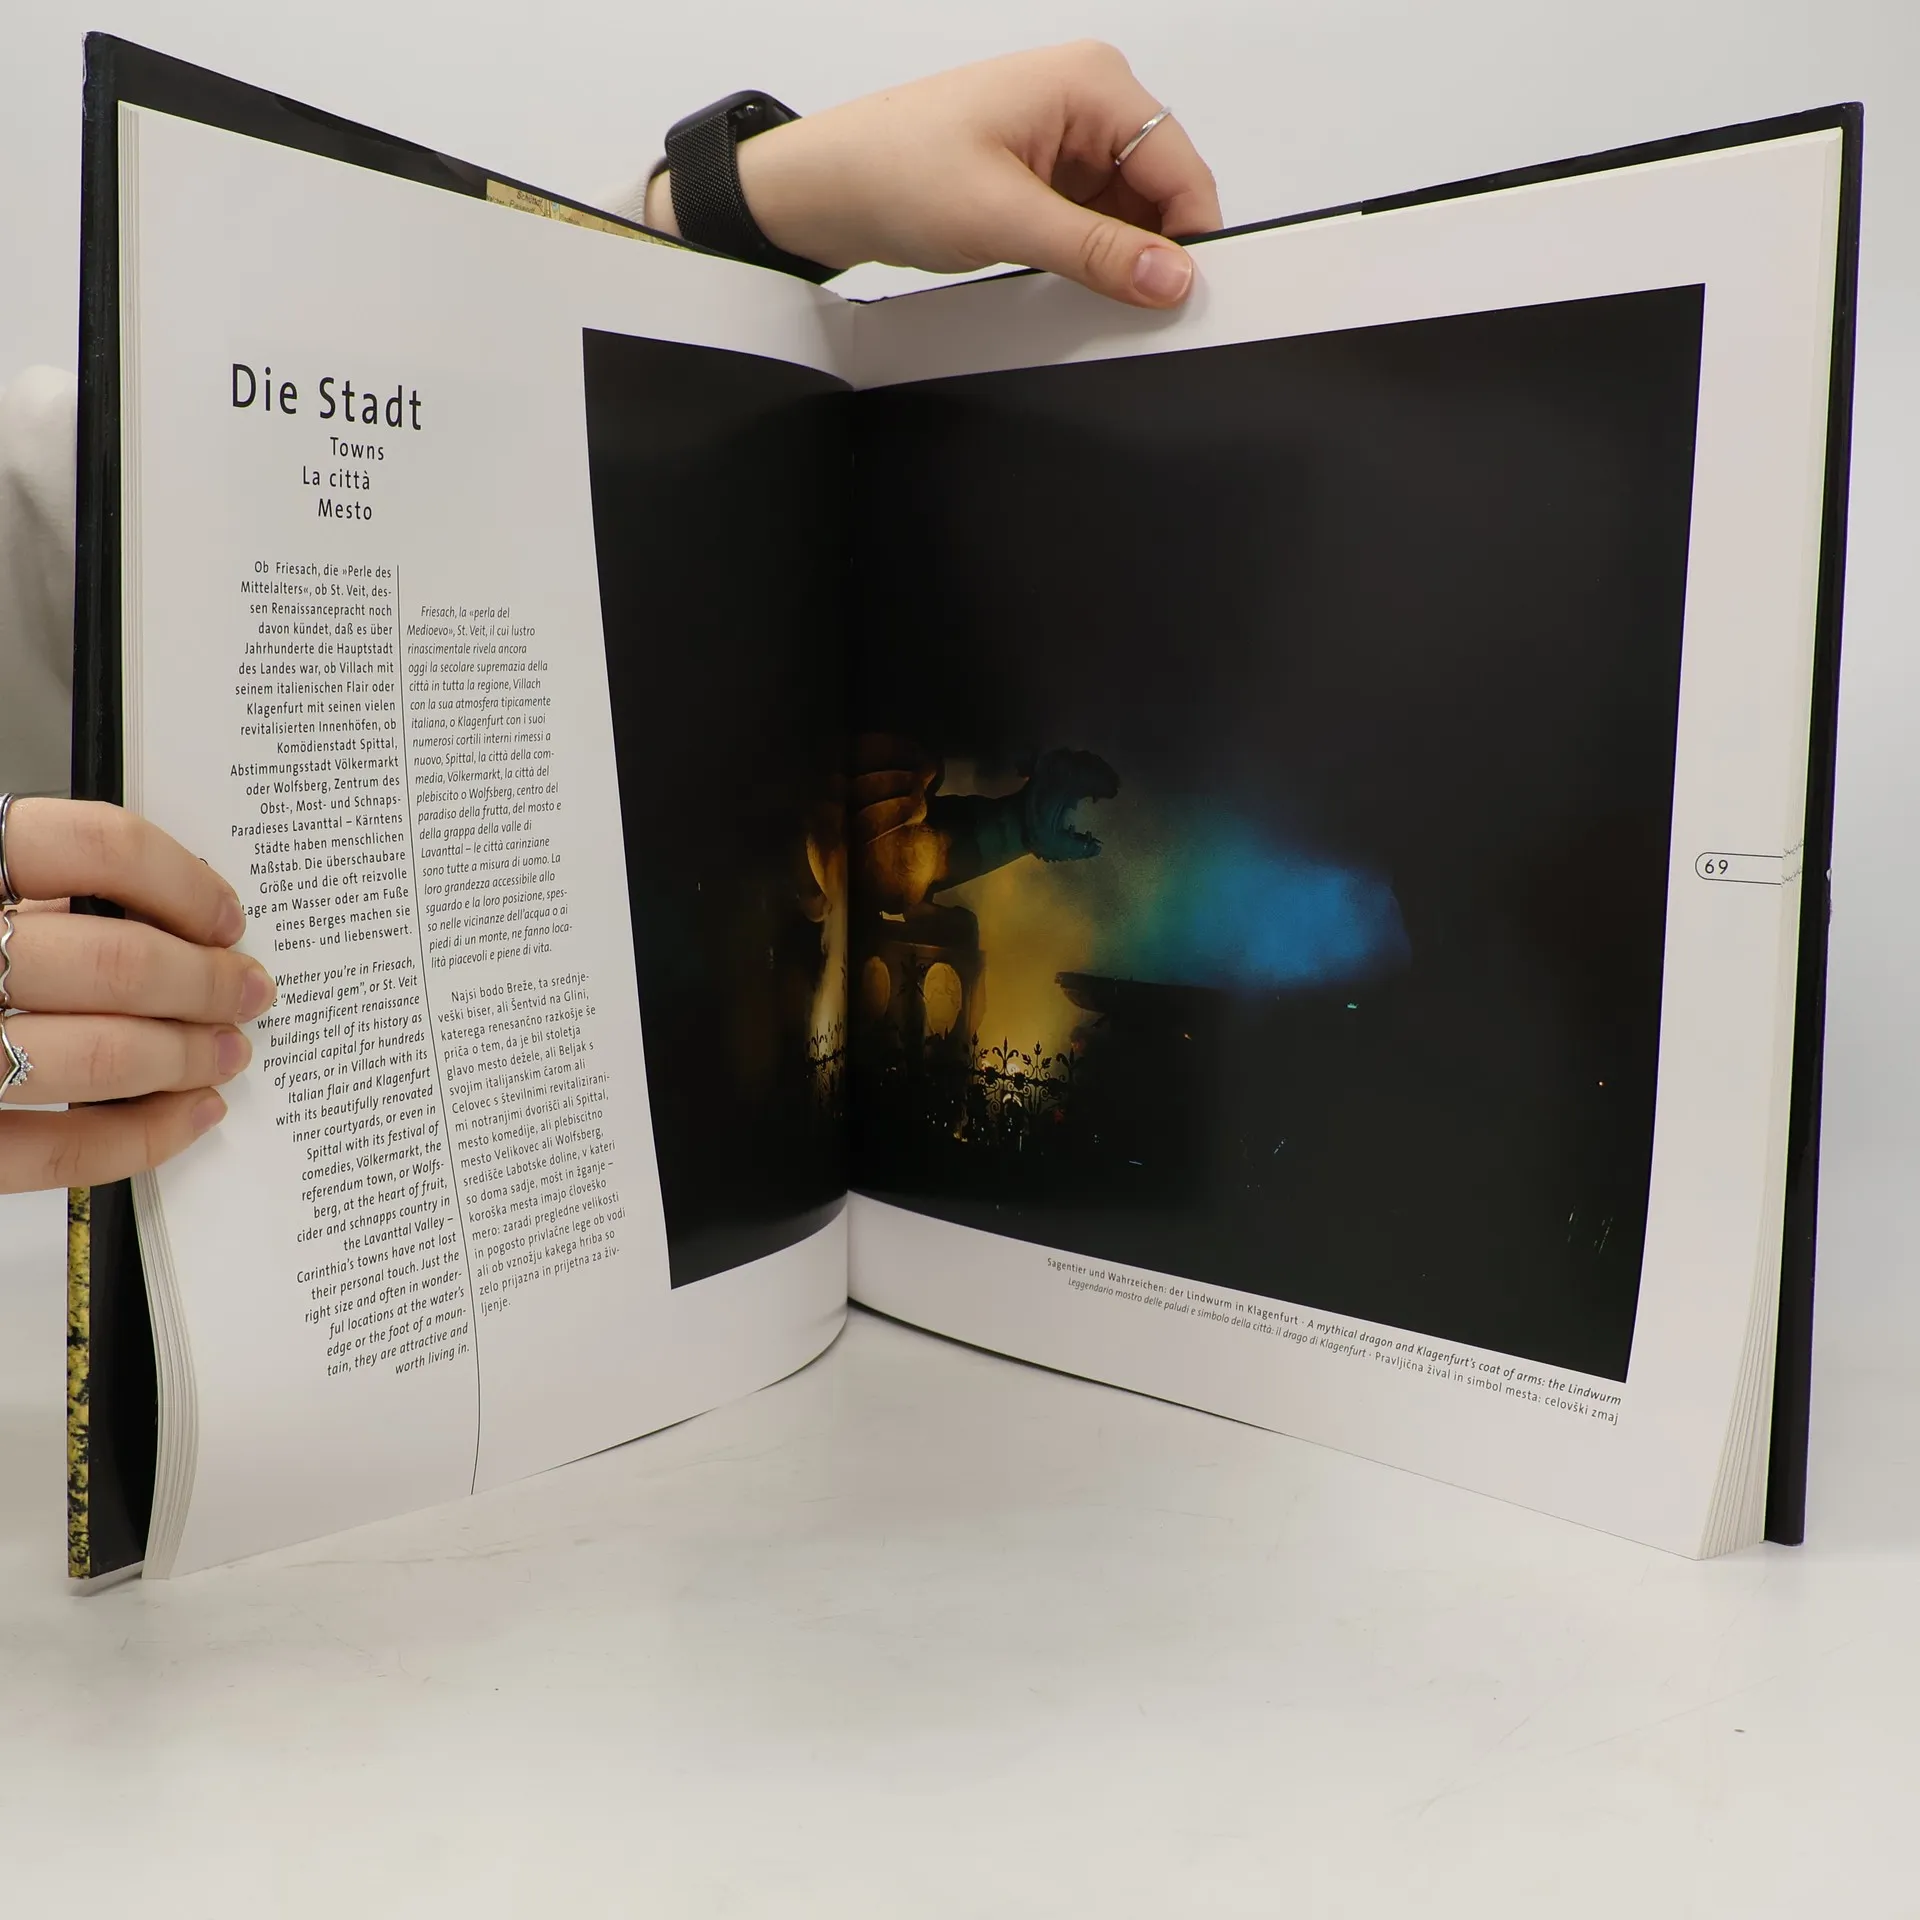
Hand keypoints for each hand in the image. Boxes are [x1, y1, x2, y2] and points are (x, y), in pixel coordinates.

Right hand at [0, 799, 275, 1193]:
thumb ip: (41, 891)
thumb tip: (176, 908)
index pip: (91, 846)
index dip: (181, 883)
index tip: (224, 916)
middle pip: (115, 961)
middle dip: (207, 984)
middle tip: (247, 992)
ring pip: (100, 1055)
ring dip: (187, 1057)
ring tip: (225, 1052)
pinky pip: (55, 1150)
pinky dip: (141, 1137)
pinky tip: (187, 1114)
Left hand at [647, 43, 1221, 308]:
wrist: (825, 188)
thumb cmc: (892, 169)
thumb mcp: (1005, 218)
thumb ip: (1097, 253)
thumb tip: (1168, 277)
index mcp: (1090, 82)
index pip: (1181, 166)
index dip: (1190, 237)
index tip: (1184, 298)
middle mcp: (1086, 100)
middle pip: (1161, 192)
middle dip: (1148, 251)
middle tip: (1124, 305)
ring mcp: (1066, 139)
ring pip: (1129, 215)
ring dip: (1112, 258)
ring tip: (1066, 282)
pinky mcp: (1046, 176)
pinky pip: (1094, 224)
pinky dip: (1087, 258)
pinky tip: (1057, 277)